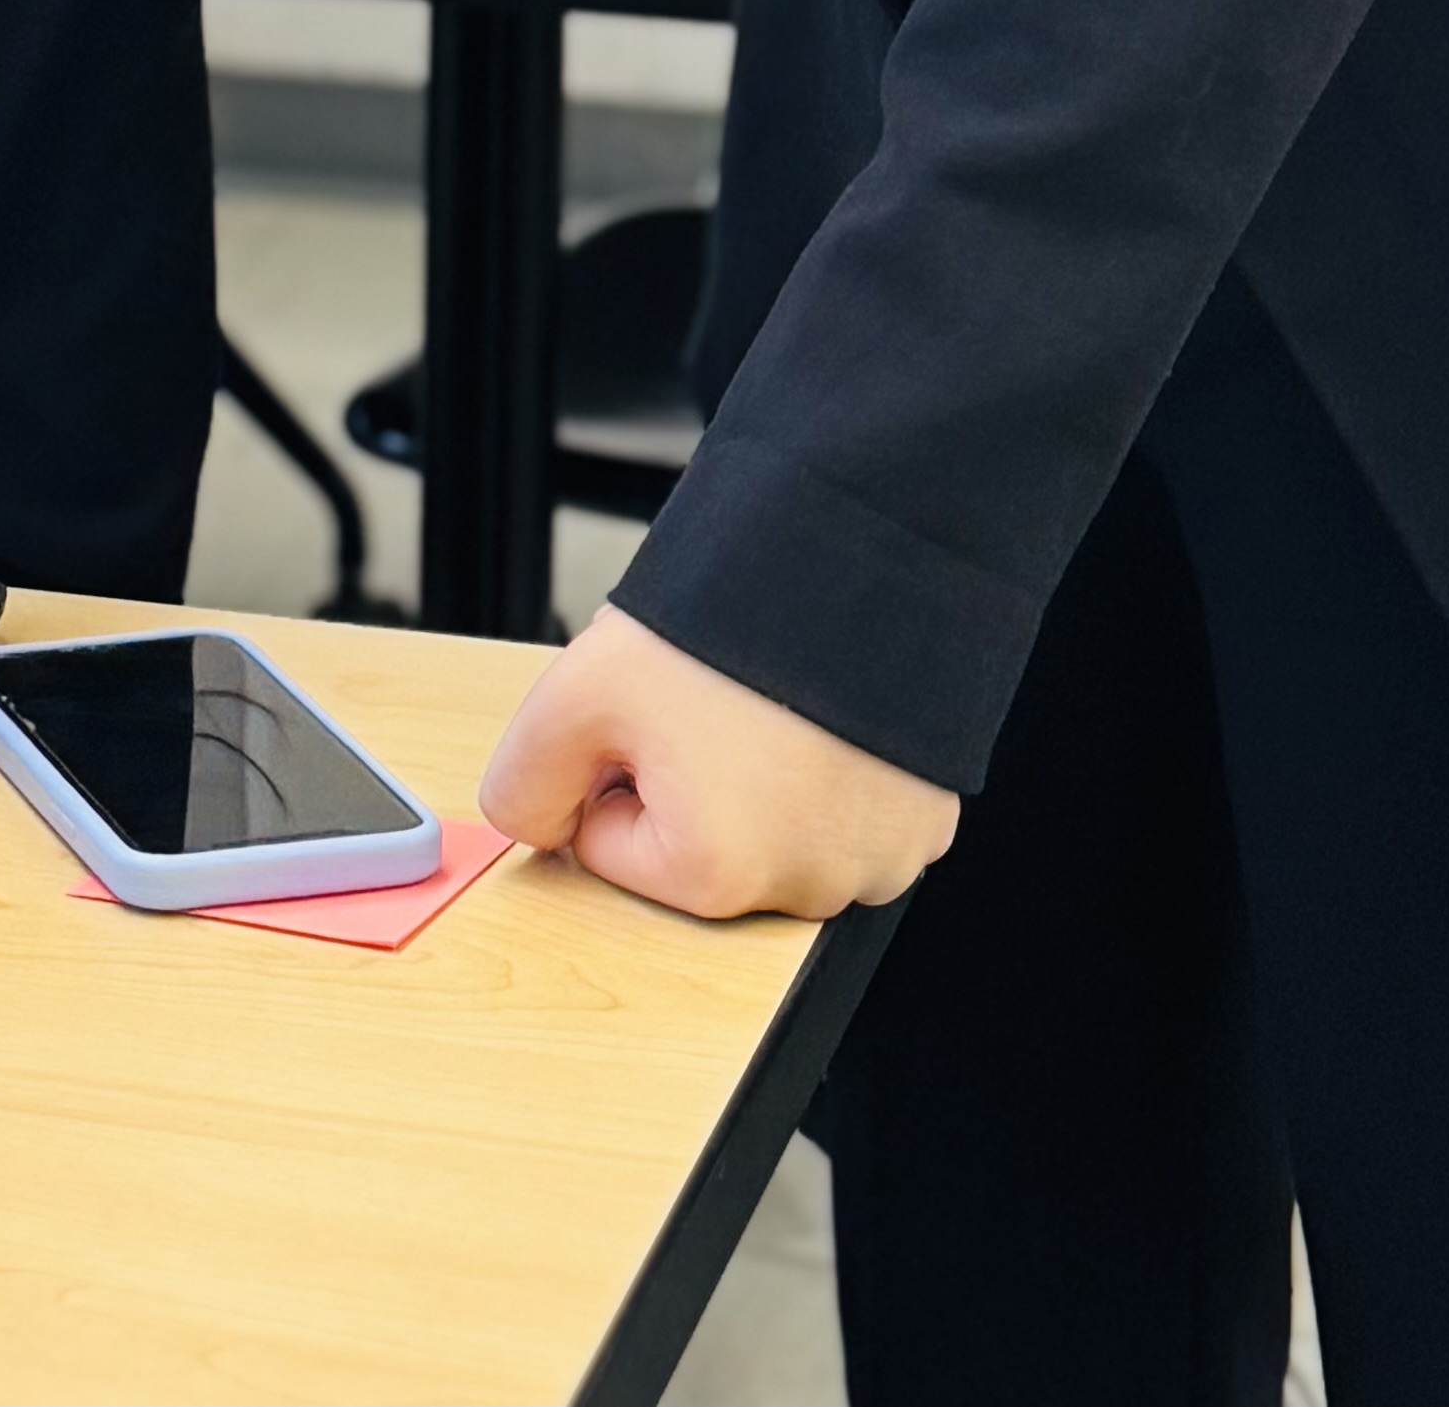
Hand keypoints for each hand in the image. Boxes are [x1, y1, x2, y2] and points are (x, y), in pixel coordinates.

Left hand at [479, 602, 957, 920]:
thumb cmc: (729, 623)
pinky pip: (849, 815)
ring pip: (773, 831)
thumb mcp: (577, 692)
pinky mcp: (926, 825)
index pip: (609, 843)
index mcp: (715, 876)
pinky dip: (831, 774)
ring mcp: (877, 861)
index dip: (613, 763)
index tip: (649, 711)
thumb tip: (531, 827)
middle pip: (698, 843)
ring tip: (770, 702)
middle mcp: (805, 891)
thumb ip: (523, 781)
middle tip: (709, 698)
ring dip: (762, 781)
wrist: (863, 557)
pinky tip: (825, 716)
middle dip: (688, 776)